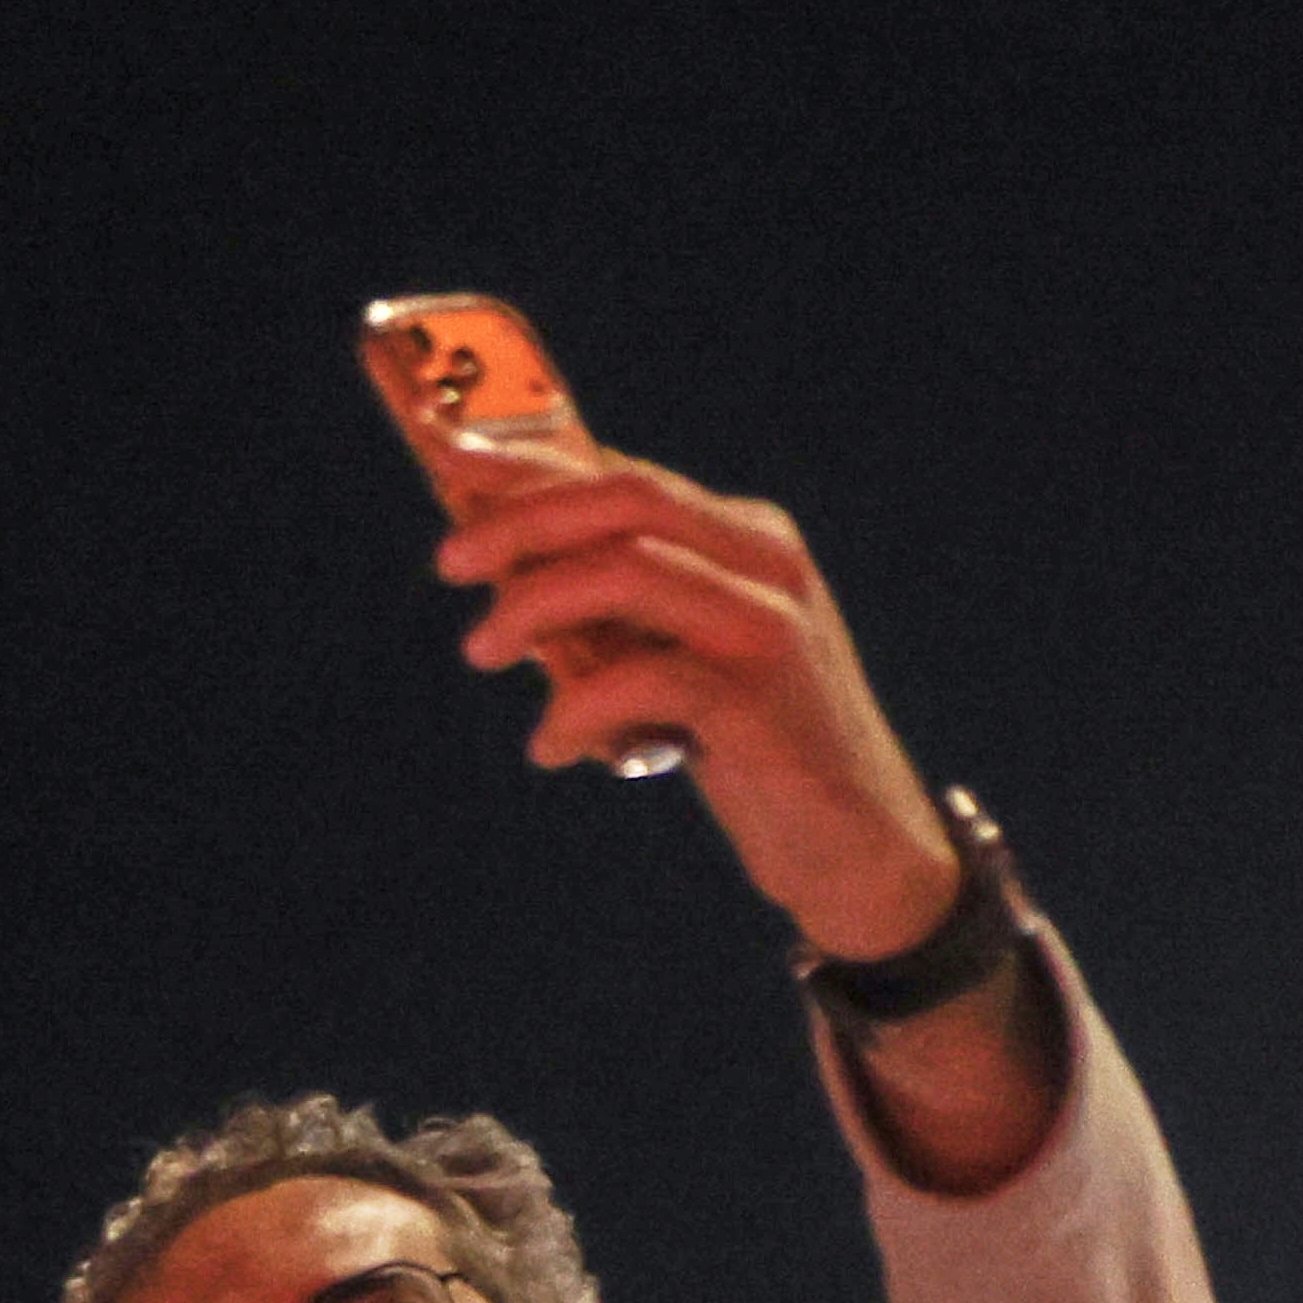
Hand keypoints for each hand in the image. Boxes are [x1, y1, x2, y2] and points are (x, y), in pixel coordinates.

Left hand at [438, 457, 955, 959]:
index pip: (626, 478)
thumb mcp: (678, 655)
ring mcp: (770, 626)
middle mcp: (766, 562)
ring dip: (534, 606)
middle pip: (628, 501)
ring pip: (629, 572)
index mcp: (744, 538)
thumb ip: (616, 608)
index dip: (534, 465)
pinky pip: (641, 680)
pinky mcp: (760, 700)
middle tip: (449, 560)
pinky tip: (552, 747)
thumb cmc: (746, 745)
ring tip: (481, 649)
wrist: (854, 843)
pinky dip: (575, 710)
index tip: (449, 460)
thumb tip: (503, 568)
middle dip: (523, 518)